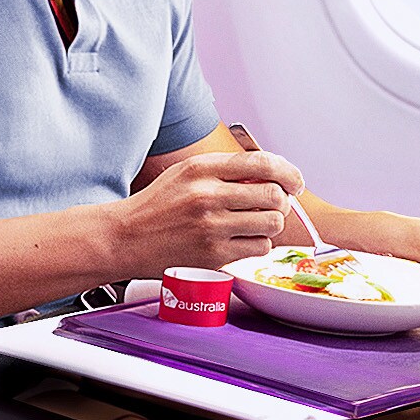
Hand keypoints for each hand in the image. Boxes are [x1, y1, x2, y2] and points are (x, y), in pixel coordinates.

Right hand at [116, 149, 302, 272]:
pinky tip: (240, 240)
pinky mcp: (214, 254)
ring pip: (272, 223)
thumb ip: (225, 170)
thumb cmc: (158, 205)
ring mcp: (211, 227)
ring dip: (270, 224)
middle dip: (282, 201)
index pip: (263, 164)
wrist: (125, 238)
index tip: (295, 182)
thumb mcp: (186, 173)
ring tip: (255, 223)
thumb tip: (273, 175)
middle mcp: (207, 195)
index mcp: (201, 168)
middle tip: (274, 206)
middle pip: (274, 195)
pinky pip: (259, 247)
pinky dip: (257, 243)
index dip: (289, 173)